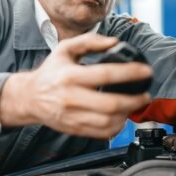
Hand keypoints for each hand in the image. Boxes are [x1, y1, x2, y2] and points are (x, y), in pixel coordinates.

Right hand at [0, 34, 151, 138]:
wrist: (29, 97)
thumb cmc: (50, 73)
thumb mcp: (65, 49)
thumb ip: (89, 42)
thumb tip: (114, 42)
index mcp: (69, 76)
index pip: (105, 74)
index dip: (130, 73)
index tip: (145, 71)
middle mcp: (70, 98)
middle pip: (110, 103)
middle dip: (134, 100)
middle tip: (145, 94)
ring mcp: (72, 116)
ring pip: (108, 121)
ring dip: (127, 114)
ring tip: (134, 105)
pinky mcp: (74, 129)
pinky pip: (101, 133)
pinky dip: (117, 127)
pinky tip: (121, 117)